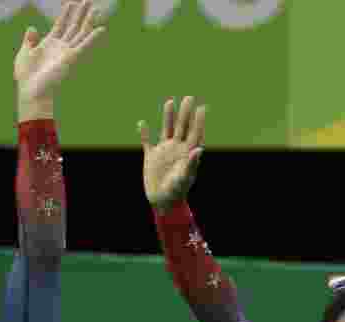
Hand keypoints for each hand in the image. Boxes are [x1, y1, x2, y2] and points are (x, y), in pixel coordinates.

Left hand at [14, 1, 105, 119]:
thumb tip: (32, 28)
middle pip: (73, 26)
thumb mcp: (24, 54)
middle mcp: (61, 47)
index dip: (66, 13)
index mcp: (49, 44)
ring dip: (88, 20)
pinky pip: (84, 45)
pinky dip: (93, 37)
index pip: (60, 25)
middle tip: (87, 0)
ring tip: (95, 8)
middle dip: (80, 13)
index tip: (71, 2)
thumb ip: (29, 41)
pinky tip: (101, 28)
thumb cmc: (26, 76)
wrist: (32, 91)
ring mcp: (67, 52)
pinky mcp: (72, 58)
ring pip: (80, 32)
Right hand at [139, 96, 206, 210]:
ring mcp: (164, 151)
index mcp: (187, 153)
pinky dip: (144, 133)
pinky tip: (142, 124)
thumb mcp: (185, 177)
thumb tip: (199, 149)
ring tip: (170, 102)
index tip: (202, 107)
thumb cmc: (177, 192)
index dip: (199, 120)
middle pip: (181, 127)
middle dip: (185, 113)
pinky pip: (147, 142)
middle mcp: (177, 149)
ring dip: (168, 116)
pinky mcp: (152, 157)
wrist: (163, 202)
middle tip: (189, 97)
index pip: (194, 133)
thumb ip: (192, 163)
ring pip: (166, 130)